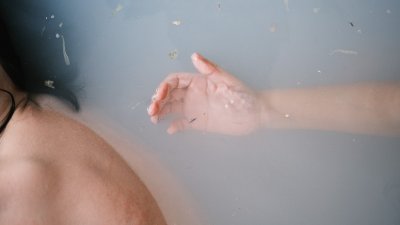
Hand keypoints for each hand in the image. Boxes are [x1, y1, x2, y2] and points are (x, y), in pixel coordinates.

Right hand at [147, 53, 262, 134]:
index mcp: (199, 82)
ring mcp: (195, 108)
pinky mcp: (199, 123)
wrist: (256, 115)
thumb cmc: (244, 96)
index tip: (159, 96)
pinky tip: (169, 129)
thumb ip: (211, 69)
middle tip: (152, 110)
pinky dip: (174, 126)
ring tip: (154, 118)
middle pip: (170, 95)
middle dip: (158, 100)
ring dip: (161, 111)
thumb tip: (194, 55)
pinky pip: (182, 124)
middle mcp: (194, 94)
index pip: (175, 81)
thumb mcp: (228, 81)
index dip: (164, 87)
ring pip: (172, 108)